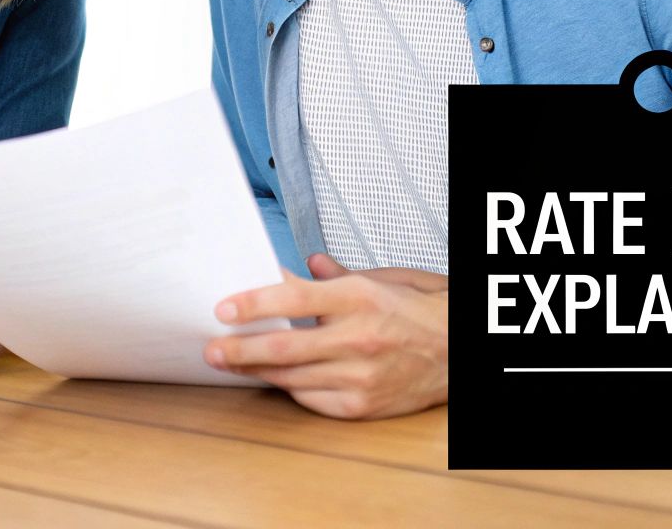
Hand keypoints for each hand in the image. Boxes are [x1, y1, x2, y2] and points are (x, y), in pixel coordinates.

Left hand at [205, 253, 447, 419]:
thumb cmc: (421, 312)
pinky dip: (288, 387)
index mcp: (360, 298)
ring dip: (254, 371)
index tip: (223, 308)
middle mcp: (358, 338)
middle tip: (211, 348)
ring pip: (290, 377)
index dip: (253, 303)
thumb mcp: (385, 279)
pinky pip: (310, 399)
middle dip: (238, 349)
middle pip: (283, 346)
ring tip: (230, 362)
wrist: (460, 352)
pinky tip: (273, 378)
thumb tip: (307, 265)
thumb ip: (339, 276)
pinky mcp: (361, 405)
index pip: (294, 298)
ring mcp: (359, 376)